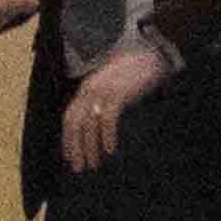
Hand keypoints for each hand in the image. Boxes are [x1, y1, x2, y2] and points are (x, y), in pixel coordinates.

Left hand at [55, 34, 170, 173]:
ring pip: (89, 124)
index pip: (69, 117)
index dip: (68, 138)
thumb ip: (104, 101)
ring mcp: (103, 91)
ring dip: (89, 147)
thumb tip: (101, 124)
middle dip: (75, 147)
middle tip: (78, 167)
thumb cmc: (136, 71)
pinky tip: (110, 150)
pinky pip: (107, 118)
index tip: (70, 156)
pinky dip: (107, 135)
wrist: (153, 53)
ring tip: (93, 164)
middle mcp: (90, 90)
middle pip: (74, 123)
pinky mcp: (118, 93)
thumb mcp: (113, 85)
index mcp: (87, 88)